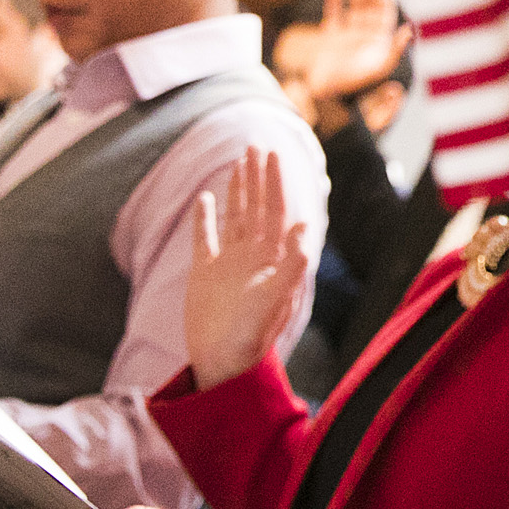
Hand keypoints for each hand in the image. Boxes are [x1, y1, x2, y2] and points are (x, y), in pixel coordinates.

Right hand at [185, 147, 311, 390]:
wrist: (222, 363)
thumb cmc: (252, 338)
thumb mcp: (274, 300)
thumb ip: (290, 266)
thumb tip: (305, 228)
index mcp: (269, 258)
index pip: (274, 210)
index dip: (274, 182)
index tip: (273, 155)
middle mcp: (251, 255)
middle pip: (256, 207)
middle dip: (258, 177)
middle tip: (257, 146)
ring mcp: (227, 262)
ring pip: (234, 216)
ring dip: (237, 190)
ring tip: (239, 162)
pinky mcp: (204, 273)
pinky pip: (204, 239)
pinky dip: (204, 219)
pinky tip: (204, 198)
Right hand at [304, 0, 411, 103]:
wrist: (327, 96)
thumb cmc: (356, 84)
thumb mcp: (380, 67)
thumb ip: (396, 48)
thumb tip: (411, 28)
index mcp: (381, 39)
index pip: (385, 8)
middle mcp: (366, 34)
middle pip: (371, 2)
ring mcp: (348, 35)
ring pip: (354, 5)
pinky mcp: (330, 37)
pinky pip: (333, 14)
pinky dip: (334, 0)